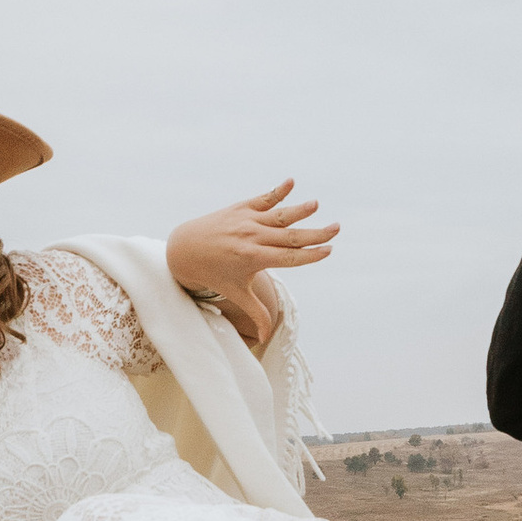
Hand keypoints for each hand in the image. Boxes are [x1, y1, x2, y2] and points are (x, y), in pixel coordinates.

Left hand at [167, 181, 337, 351]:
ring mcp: (247, 221)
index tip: (329, 251)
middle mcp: (252, 238)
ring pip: (278, 216)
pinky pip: (262, 199)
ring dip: (298, 210)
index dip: (310, 256)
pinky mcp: (241, 208)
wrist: (184, 249)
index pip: (289, 258)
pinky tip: (292, 181)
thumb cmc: (214, 274)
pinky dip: (277, 191)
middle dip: (315, 234)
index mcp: (254, 260)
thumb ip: (255, 312)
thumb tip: (265, 339)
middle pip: (290, 236)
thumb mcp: (235, 293)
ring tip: (316, 205)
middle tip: (336, 228)